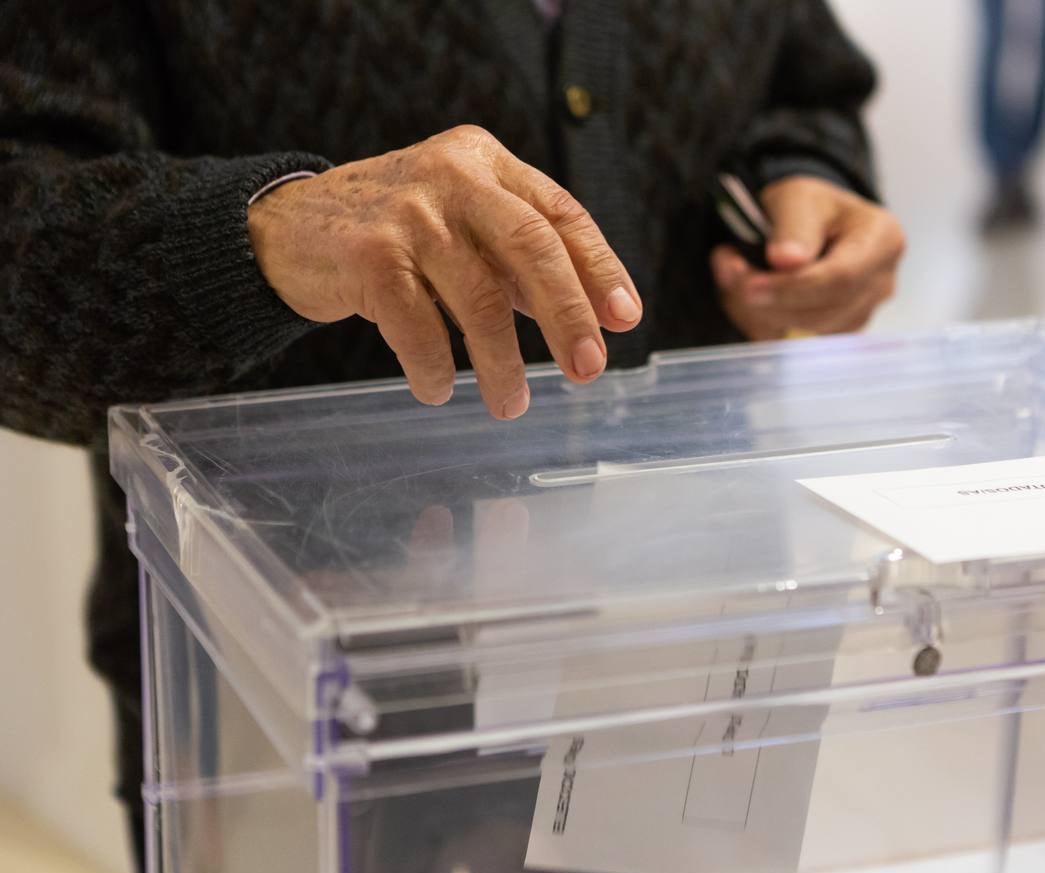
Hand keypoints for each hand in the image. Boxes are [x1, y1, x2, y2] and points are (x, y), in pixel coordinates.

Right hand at [247, 125, 642, 417]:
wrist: (283, 229)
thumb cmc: (395, 235)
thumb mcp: (461, 225)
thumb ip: (519, 260)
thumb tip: (595, 317)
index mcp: (484, 161)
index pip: (560, 213)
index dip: (599, 268)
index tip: (625, 319)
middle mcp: (451, 176)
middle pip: (532, 246)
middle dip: (568, 315)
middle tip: (589, 369)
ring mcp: (408, 213)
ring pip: (480, 299)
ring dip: (502, 363)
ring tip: (511, 403)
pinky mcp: (367, 256)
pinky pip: (419, 328)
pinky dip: (435, 368)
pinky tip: (438, 388)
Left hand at [710, 175, 903, 339]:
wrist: (810, 224)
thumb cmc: (809, 207)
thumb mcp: (797, 197)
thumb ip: (792, 225)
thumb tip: (785, 260)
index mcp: (882, 239)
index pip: (842, 277)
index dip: (795, 288)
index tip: (752, 286)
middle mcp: (881, 282)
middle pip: (826, 311)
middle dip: (773, 303)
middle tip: (732, 277)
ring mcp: (864, 312)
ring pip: (808, 332)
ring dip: (763, 313)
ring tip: (736, 276)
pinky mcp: (838, 331)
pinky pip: (797, 340)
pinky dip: (765, 323)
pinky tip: (752, 296)